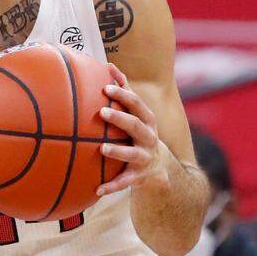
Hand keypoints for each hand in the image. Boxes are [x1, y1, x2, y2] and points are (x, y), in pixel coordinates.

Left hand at [97, 64, 169, 196]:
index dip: (123, 95)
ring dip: (118, 151)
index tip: (106, 87)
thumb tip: (109, 65)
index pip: (137, 104)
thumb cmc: (140, 133)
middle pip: (136, 126)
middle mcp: (149, 138)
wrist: (160, 168)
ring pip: (132, 154)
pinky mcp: (139, 176)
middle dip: (121, 118)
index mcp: (147, 120)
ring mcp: (144, 157)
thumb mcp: (137, 114)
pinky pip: (124, 182)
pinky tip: (97, 190)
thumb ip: (125, 91)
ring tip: (102, 149)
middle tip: (102, 111)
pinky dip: (111, 186)